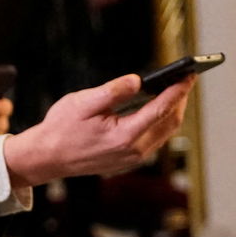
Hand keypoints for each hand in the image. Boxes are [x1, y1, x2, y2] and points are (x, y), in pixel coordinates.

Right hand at [2, 73, 191, 188]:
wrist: (45, 158)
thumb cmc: (61, 129)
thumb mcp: (83, 103)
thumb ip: (113, 91)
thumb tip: (137, 80)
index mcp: (124, 136)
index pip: (161, 109)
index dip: (178, 90)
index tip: (189, 75)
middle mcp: (134, 151)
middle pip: (170, 122)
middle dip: (180, 99)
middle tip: (185, 78)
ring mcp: (133, 159)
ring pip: (165, 133)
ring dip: (172, 110)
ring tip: (175, 89)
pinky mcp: (129, 161)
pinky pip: (154, 140)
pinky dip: (160, 122)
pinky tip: (157, 107)